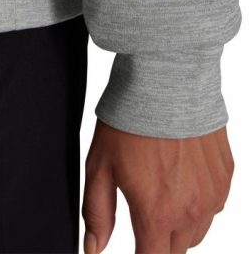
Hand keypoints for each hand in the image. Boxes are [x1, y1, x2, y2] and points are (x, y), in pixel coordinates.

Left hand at [82, 119, 233, 253]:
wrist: (165, 83)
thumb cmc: (129, 122)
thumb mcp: (99, 166)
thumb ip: (97, 212)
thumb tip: (93, 248)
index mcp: (156, 213)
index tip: (134, 248)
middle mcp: (191, 211)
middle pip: (175, 250)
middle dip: (156, 241)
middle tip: (140, 211)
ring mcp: (213, 194)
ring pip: (196, 231)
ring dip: (178, 223)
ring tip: (159, 189)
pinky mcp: (226, 177)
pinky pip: (213, 204)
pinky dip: (197, 201)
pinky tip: (179, 175)